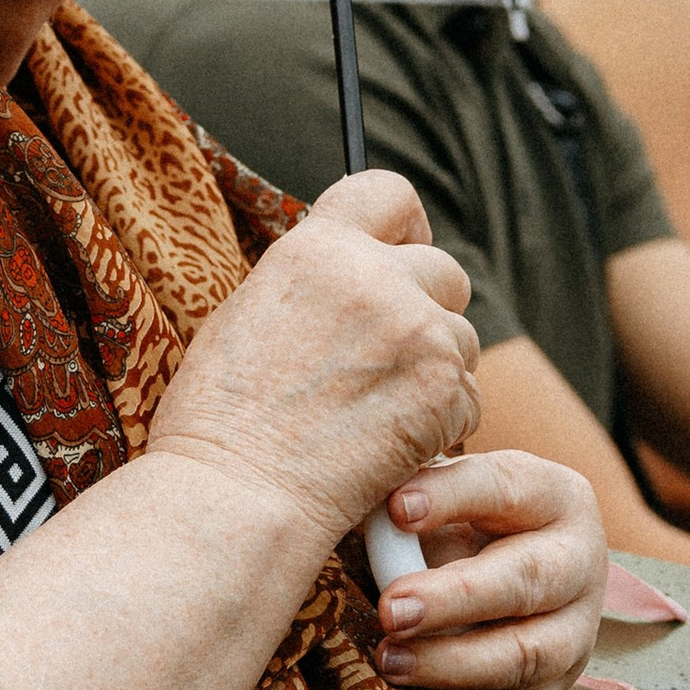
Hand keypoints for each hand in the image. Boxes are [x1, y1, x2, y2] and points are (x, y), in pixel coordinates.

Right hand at [147, 170, 480, 556]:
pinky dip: (442, 426)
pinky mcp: (445, 389)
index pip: (389, 193)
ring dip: (437, 375)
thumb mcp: (249, 315)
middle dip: (429, 314)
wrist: (234, 495)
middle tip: (392, 366)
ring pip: (463, 340)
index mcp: (317, 249)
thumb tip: (352, 280)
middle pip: (444, 272)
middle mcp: (374, 276)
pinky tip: (392, 449)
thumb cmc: (220, 423)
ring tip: (378, 418)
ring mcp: (417, 331)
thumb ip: (314, 284)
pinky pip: (470, 400)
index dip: (406, 226)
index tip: (404, 251)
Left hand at [365, 446, 605, 689]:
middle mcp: (579, 561)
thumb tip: (357, 499)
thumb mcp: (439, 496)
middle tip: (391, 609)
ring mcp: (575, 630)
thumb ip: (410, 497)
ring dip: (452, 661)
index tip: (393, 509)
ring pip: (526, 654)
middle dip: (455, 598)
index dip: (452, 497)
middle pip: (528, 580)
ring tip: (388, 658)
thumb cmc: (453, 527)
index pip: (508, 487)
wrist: (492, 582)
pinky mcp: (556, 687)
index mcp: (554, 496)